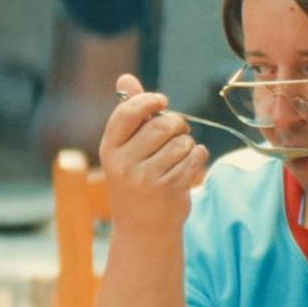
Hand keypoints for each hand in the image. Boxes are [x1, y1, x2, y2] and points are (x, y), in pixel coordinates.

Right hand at [99, 74, 208, 234]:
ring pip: (181, 142)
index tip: (162, 101)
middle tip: (178, 133)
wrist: (143, 228)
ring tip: (180, 155)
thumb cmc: (136, 180)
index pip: (127, 113)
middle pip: (161, 125)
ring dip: (188, 145)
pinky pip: (194, 158)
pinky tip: (189, 167)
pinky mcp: (167, 190)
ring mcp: (144, 179)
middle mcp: (123, 163)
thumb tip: (125, 78)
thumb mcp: (126, 148)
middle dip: (177, 124)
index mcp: (110, 148)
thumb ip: (130, 113)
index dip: (148, 100)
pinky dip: (198, 158)